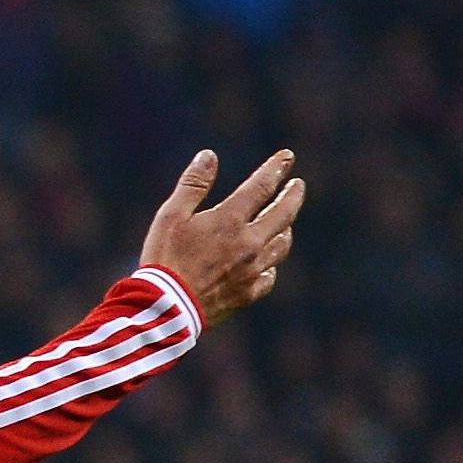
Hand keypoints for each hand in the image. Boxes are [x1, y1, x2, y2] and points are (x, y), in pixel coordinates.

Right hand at [138, 148, 301, 324]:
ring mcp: (252, 269)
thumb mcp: (170, 216)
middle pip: (283, 214)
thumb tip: (209, 155)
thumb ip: (192, 185)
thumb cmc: (164, 258)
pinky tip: (266, 264)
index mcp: (231, 220)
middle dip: (293, 196)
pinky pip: (269, 276)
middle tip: (298, 185)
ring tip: (285, 224)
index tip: (287, 157)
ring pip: (281, 245)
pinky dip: (270, 266)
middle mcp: (249, 242)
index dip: (276, 168)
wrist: (165, 307)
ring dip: (285, 229)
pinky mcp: (248, 293)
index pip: (262, 186)